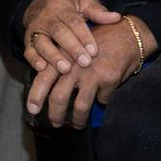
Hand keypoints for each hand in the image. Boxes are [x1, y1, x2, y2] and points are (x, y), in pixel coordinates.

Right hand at [21, 0, 115, 78]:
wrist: (40, 4)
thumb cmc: (68, 7)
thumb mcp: (83, 3)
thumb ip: (98, 11)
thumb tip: (116, 17)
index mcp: (62, 8)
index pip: (74, 22)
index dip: (84, 37)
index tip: (94, 52)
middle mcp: (46, 18)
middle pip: (58, 33)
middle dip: (72, 48)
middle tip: (85, 62)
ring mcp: (35, 30)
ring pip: (42, 42)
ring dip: (53, 56)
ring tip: (65, 68)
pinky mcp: (27, 41)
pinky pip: (28, 50)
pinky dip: (33, 60)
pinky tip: (42, 68)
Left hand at [31, 13, 152, 126]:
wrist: (128, 35)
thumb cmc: (97, 43)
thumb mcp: (74, 48)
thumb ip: (61, 64)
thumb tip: (47, 88)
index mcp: (62, 57)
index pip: (43, 78)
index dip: (35, 95)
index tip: (32, 110)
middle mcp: (74, 66)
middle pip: (59, 97)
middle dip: (56, 114)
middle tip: (55, 123)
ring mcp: (92, 74)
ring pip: (81, 106)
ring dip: (78, 120)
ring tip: (77, 125)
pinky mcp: (110, 80)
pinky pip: (103, 100)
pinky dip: (103, 101)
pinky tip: (103, 99)